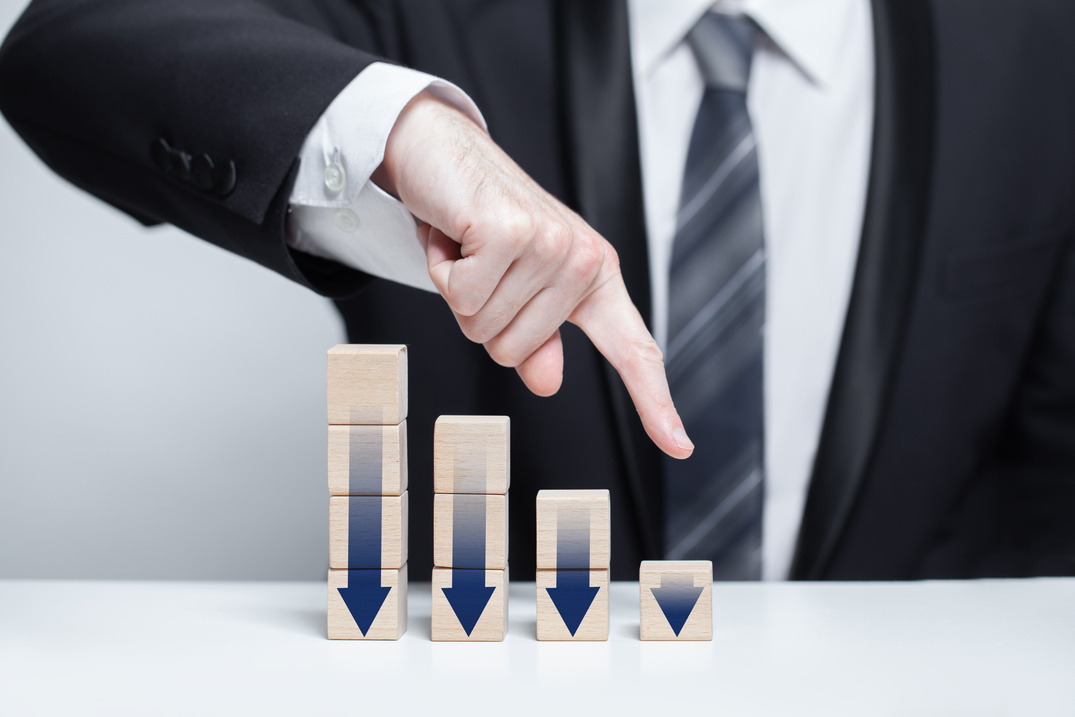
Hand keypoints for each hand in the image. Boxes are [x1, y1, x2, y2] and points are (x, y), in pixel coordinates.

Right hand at [375, 91, 693, 458]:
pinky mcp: (512, 233)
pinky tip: (452, 234)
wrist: (441, 150)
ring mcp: (551, 245)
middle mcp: (582, 260)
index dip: (654, 402)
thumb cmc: (477, 220)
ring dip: (456, 289)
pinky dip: (440, 268)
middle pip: (512, 351)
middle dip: (477, 314)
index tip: (680, 447)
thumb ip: (535, 340)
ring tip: (465, 245)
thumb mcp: (511, 289)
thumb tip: (547, 382)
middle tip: (478, 263)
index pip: (633, 349)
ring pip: (483, 326)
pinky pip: (461, 296)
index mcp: (595, 277)